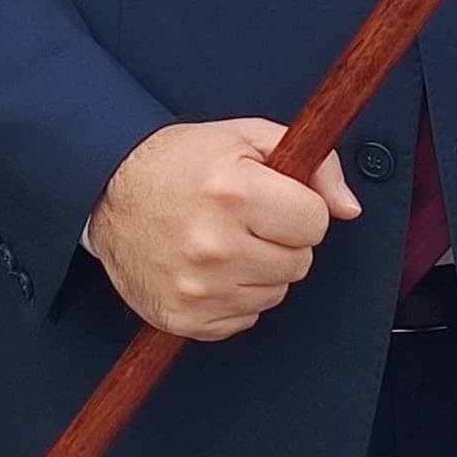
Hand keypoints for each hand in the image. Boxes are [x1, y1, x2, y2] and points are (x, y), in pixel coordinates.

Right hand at [88, 118, 360, 340]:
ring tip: (224, 241)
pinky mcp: (184, 318)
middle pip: (299, 262)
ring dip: (260, 271)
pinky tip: (209, 268)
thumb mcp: (248, 137)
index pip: (315, 223)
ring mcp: (197, 288)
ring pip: (276, 293)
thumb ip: (313, 164)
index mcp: (234, 193)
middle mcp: (215, 245)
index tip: (275, 200)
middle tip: (246, 220)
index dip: (300, 209)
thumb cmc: (180, 162)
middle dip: (282, 240)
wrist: (108, 191)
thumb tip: (348, 208)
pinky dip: (235, 297)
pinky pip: (245, 319)